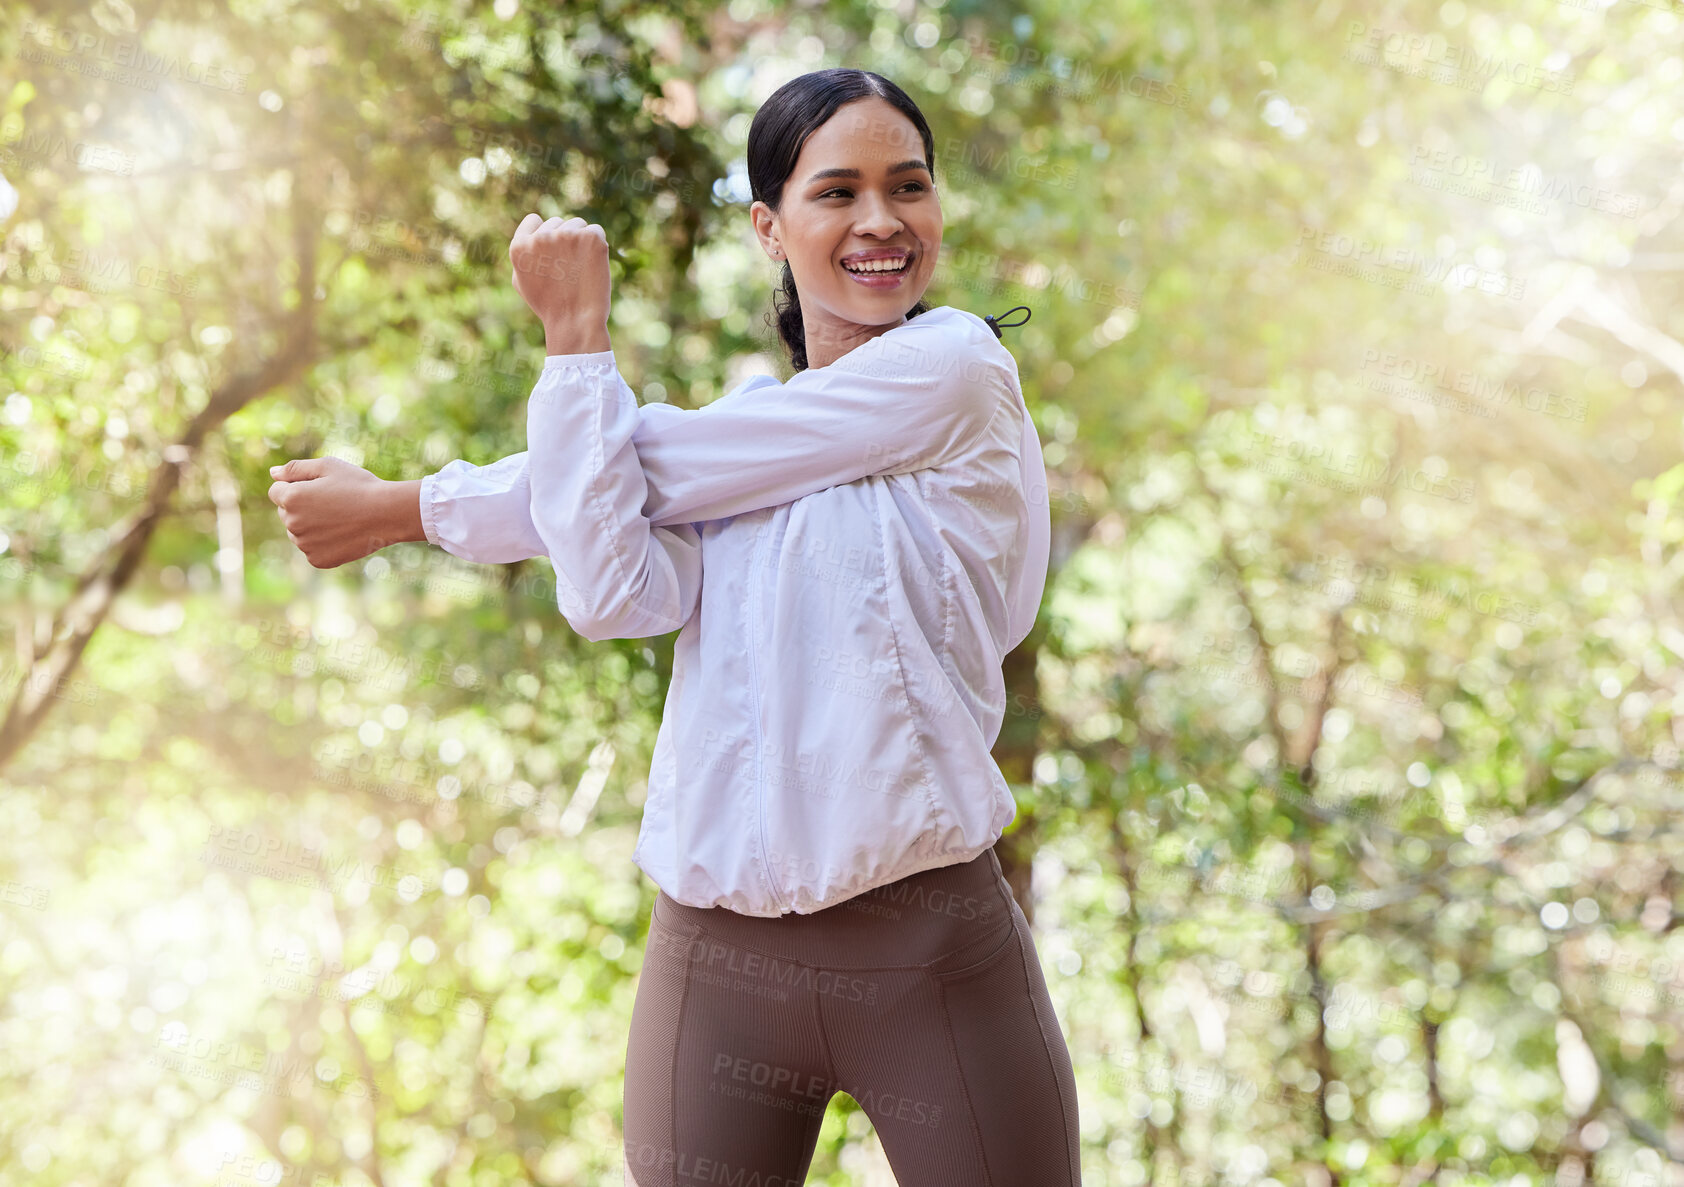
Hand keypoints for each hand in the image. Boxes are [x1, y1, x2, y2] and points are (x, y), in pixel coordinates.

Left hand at [267, 457, 415, 567]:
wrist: (388, 514)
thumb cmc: (359, 486)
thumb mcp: (328, 466)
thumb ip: (295, 468)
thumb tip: (273, 473)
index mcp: (291, 498)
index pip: (276, 492)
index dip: (298, 487)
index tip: (321, 488)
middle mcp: (292, 523)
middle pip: (286, 513)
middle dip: (302, 507)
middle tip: (334, 503)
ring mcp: (305, 544)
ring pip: (298, 532)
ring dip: (311, 526)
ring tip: (340, 519)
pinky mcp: (318, 560)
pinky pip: (311, 549)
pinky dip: (323, 543)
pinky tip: (342, 534)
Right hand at [509, 214, 611, 349]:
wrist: (575, 321)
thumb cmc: (549, 305)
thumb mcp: (522, 281)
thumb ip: (524, 254)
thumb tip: (533, 235)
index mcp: (520, 246)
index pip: (534, 220)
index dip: (544, 235)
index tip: (552, 254)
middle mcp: (541, 237)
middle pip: (557, 223)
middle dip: (564, 241)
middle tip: (568, 270)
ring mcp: (566, 235)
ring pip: (577, 224)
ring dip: (581, 242)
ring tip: (580, 269)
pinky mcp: (590, 238)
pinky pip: (596, 231)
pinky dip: (598, 246)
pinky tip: (593, 266)